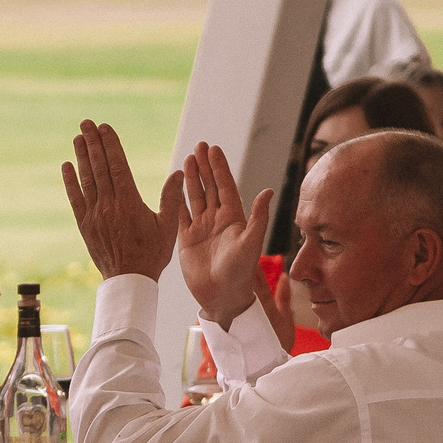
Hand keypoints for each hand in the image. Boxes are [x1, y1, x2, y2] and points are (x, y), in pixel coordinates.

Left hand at [60, 119, 184, 287]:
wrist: (129, 280)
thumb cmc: (152, 254)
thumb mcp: (168, 226)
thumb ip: (171, 198)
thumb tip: (179, 172)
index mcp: (130, 202)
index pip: (118, 165)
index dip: (110, 144)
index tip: (105, 127)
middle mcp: (109, 205)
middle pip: (100, 167)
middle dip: (93, 142)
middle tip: (86, 123)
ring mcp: (94, 215)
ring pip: (87, 179)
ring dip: (82, 156)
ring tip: (78, 137)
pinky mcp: (84, 225)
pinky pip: (75, 199)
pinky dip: (70, 182)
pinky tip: (67, 166)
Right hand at [172, 140, 275, 329]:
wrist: (222, 297)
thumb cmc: (240, 273)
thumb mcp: (251, 243)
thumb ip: (258, 217)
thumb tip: (268, 190)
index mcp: (234, 218)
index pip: (225, 186)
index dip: (219, 167)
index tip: (213, 149)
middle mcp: (217, 220)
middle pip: (210, 186)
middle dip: (205, 166)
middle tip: (199, 145)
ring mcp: (201, 228)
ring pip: (195, 197)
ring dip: (192, 178)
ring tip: (188, 159)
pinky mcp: (187, 240)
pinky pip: (180, 215)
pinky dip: (177, 199)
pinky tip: (174, 185)